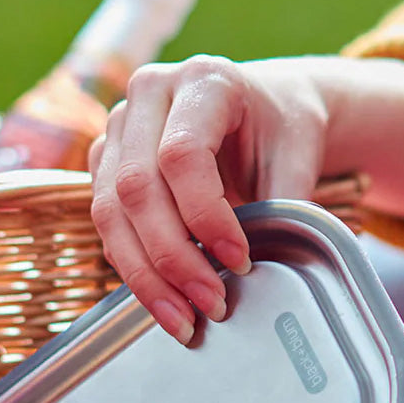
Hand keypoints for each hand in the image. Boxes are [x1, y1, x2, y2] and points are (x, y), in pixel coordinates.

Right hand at [89, 56, 329, 342]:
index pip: (182, 154)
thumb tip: (268, 269)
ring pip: (110, 211)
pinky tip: (166, 304)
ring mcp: (118, 128)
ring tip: (185, 322)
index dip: (206, 216)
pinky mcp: (105, 163)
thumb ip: (286, 203)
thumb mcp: (298, 155)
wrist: (264, 109)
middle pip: (137, 186)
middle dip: (174, 257)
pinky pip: (107, 225)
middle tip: (213, 305)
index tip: (241, 261)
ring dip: (146, 276)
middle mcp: (148, 95)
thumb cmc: (282, 129)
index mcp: (203, 80)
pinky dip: (135, 271)